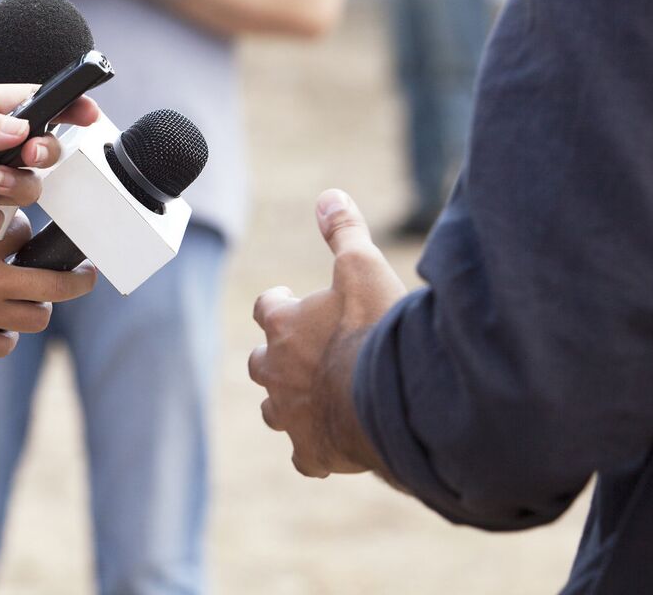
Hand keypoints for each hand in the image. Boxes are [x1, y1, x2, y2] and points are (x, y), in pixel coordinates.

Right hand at [0, 214, 98, 356]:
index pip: (28, 231)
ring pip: (37, 316)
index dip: (28, 232)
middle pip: (56, 282)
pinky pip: (4, 345)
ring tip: (38, 301)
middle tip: (85, 274)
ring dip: (39, 308)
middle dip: (78, 280)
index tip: (28, 233)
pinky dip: (5, 337)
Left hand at [249, 190, 405, 477]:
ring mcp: (291, 415)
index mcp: (282, 324)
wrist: (392, 396)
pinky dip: (315, 451)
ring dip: (289, 401)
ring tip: (315, 396)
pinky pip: (305, 457)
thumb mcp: (362, 265)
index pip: (266, 308)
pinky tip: (332, 449)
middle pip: (261, 362)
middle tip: (303, 352)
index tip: (292, 300)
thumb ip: (343, 231)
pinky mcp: (313, 452)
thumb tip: (327, 195)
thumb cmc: (375, 328)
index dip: (279, 303)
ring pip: (275, 410)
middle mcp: (275, 370)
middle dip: (276, 356)